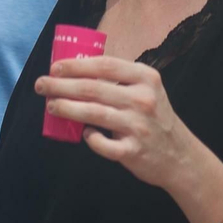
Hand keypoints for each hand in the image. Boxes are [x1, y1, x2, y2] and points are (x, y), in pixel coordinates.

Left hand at [35, 55, 201, 189]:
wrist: (181, 156)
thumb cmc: (154, 118)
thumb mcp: (146, 90)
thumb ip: (119, 79)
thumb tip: (74, 70)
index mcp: (146, 79)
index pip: (104, 66)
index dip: (76, 65)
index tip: (55, 67)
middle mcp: (144, 100)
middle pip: (92, 89)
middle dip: (60, 86)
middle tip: (41, 85)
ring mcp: (138, 126)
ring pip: (93, 114)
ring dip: (66, 108)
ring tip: (50, 105)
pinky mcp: (133, 151)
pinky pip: (101, 144)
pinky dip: (90, 138)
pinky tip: (84, 133)